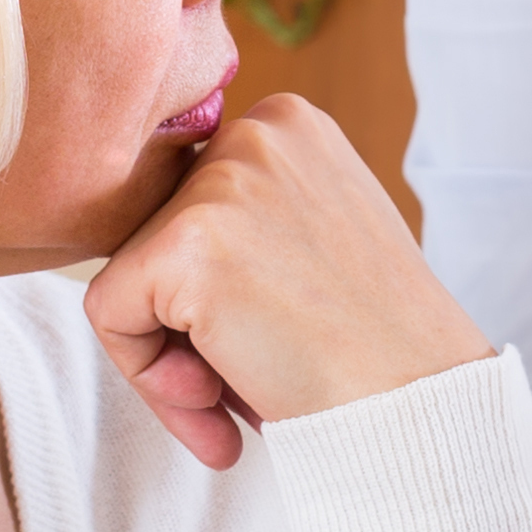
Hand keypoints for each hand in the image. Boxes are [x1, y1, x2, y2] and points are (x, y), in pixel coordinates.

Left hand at [79, 93, 487, 468]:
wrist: (422, 405)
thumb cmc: (376, 346)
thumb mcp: (318, 242)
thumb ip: (247, 227)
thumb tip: (151, 264)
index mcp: (289, 124)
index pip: (190, 206)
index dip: (208, 295)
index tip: (257, 347)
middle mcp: (254, 131)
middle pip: (153, 239)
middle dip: (186, 328)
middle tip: (243, 387)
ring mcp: (220, 181)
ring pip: (128, 279)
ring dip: (171, 361)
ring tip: (239, 401)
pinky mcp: (186, 242)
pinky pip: (110, 315)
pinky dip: (147, 376)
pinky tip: (220, 406)